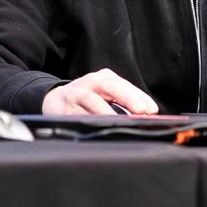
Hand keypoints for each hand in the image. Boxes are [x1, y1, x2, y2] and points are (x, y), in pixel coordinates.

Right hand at [42, 68, 158, 114]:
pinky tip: (98, 128)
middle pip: (111, 87)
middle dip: (128, 98)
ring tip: (121, 121)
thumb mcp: (105, 94)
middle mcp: (91, 82)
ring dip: (108, 112)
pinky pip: (77, 114)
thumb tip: (147, 116)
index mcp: (105, 78)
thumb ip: (124, 103)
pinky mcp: (64, 108)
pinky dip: (88, 121)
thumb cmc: (87, 98)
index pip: (126, 86)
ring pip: (93, 101)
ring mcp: (77, 94)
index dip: (140, 97)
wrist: (54, 99)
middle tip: (141, 111)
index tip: (152, 110)